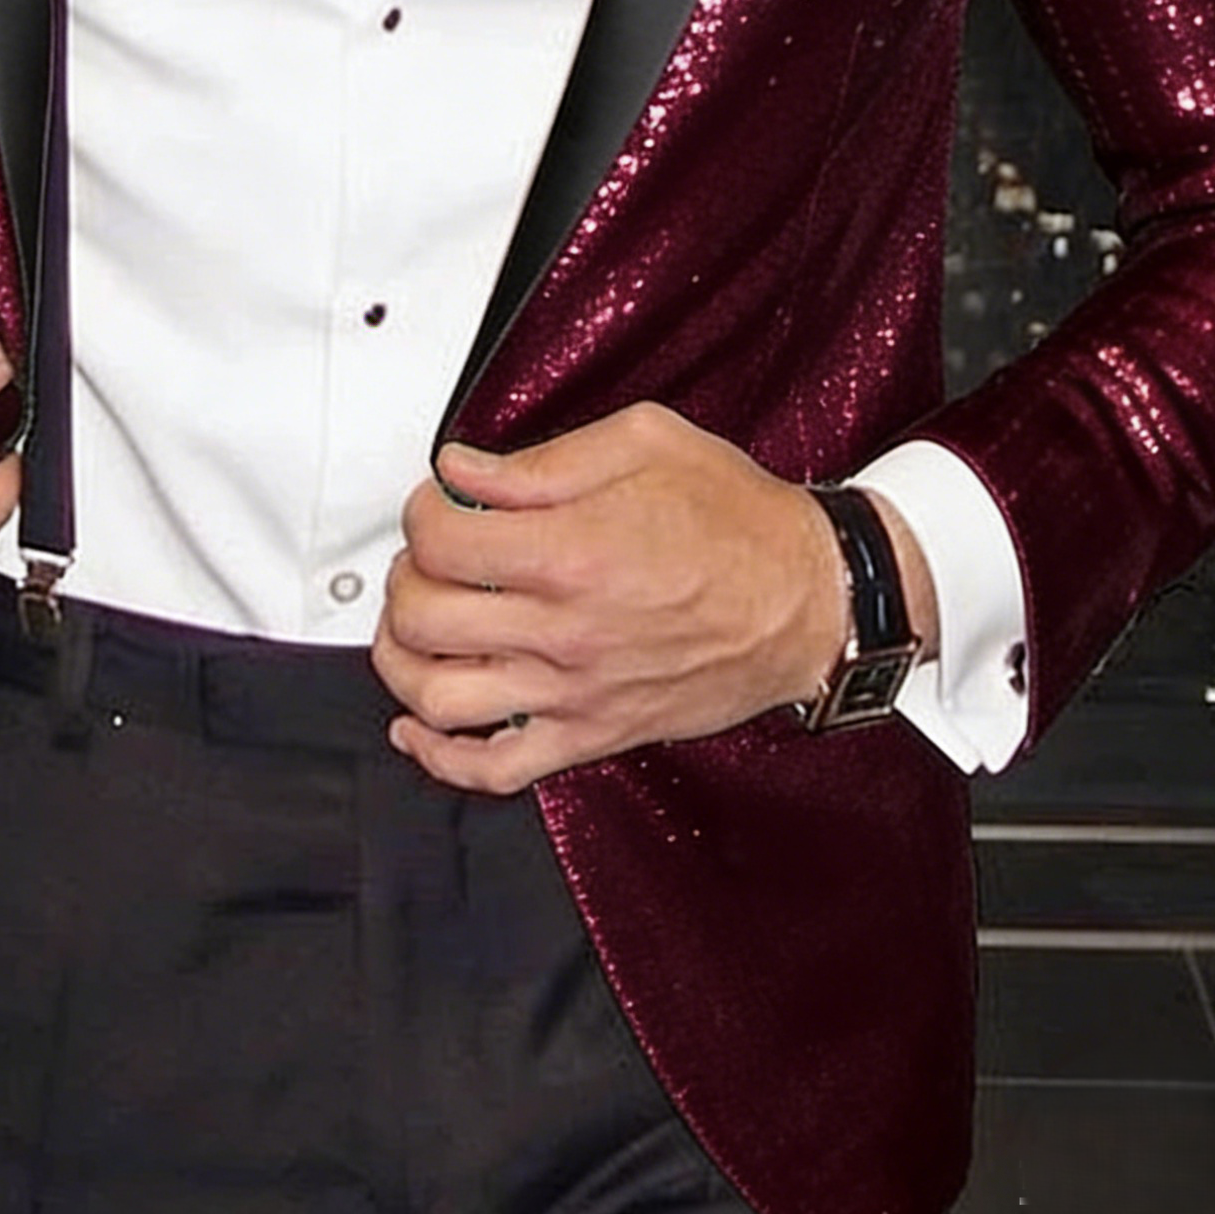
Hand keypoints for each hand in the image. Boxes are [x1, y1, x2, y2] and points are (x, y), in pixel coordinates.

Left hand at [373, 402, 934, 793]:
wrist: (811, 598)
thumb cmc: (740, 521)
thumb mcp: (645, 444)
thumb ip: (541, 461)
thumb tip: (464, 470)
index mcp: (573, 552)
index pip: (441, 539)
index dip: (423, 511)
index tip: (439, 503)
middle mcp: (566, 630)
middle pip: (424, 615)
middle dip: (406, 576)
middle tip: (427, 557)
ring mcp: (575, 692)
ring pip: (438, 698)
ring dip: (402, 660)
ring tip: (414, 627)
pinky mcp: (594, 735)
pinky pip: (494, 769)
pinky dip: (439, 756)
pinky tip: (419, 727)